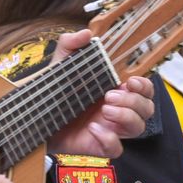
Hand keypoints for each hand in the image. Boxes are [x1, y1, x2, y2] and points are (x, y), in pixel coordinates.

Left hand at [46, 30, 154, 157]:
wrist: (34, 115)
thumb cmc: (54, 90)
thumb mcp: (61, 63)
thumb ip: (71, 44)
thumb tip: (86, 34)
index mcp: (115, 89)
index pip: (144, 89)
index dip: (145, 86)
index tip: (130, 81)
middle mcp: (117, 109)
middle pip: (147, 109)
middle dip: (134, 101)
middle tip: (110, 96)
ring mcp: (110, 128)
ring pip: (138, 128)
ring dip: (127, 117)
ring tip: (106, 110)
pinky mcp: (99, 145)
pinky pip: (117, 148)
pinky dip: (109, 139)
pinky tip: (93, 128)